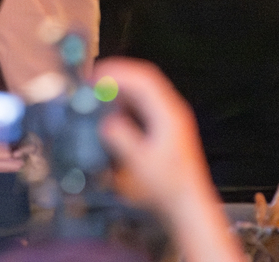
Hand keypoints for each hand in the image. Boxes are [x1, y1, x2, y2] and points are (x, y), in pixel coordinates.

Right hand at [94, 57, 242, 261]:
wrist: (188, 206)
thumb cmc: (168, 187)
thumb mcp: (139, 164)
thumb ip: (121, 138)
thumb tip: (105, 120)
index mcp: (169, 114)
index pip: (143, 79)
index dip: (116, 72)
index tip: (94, 76)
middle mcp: (171, 111)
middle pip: (143, 79)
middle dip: (116, 75)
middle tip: (91, 80)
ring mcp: (170, 118)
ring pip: (143, 89)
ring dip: (119, 86)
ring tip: (97, 92)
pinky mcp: (165, 127)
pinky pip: (143, 102)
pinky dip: (124, 99)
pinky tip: (111, 109)